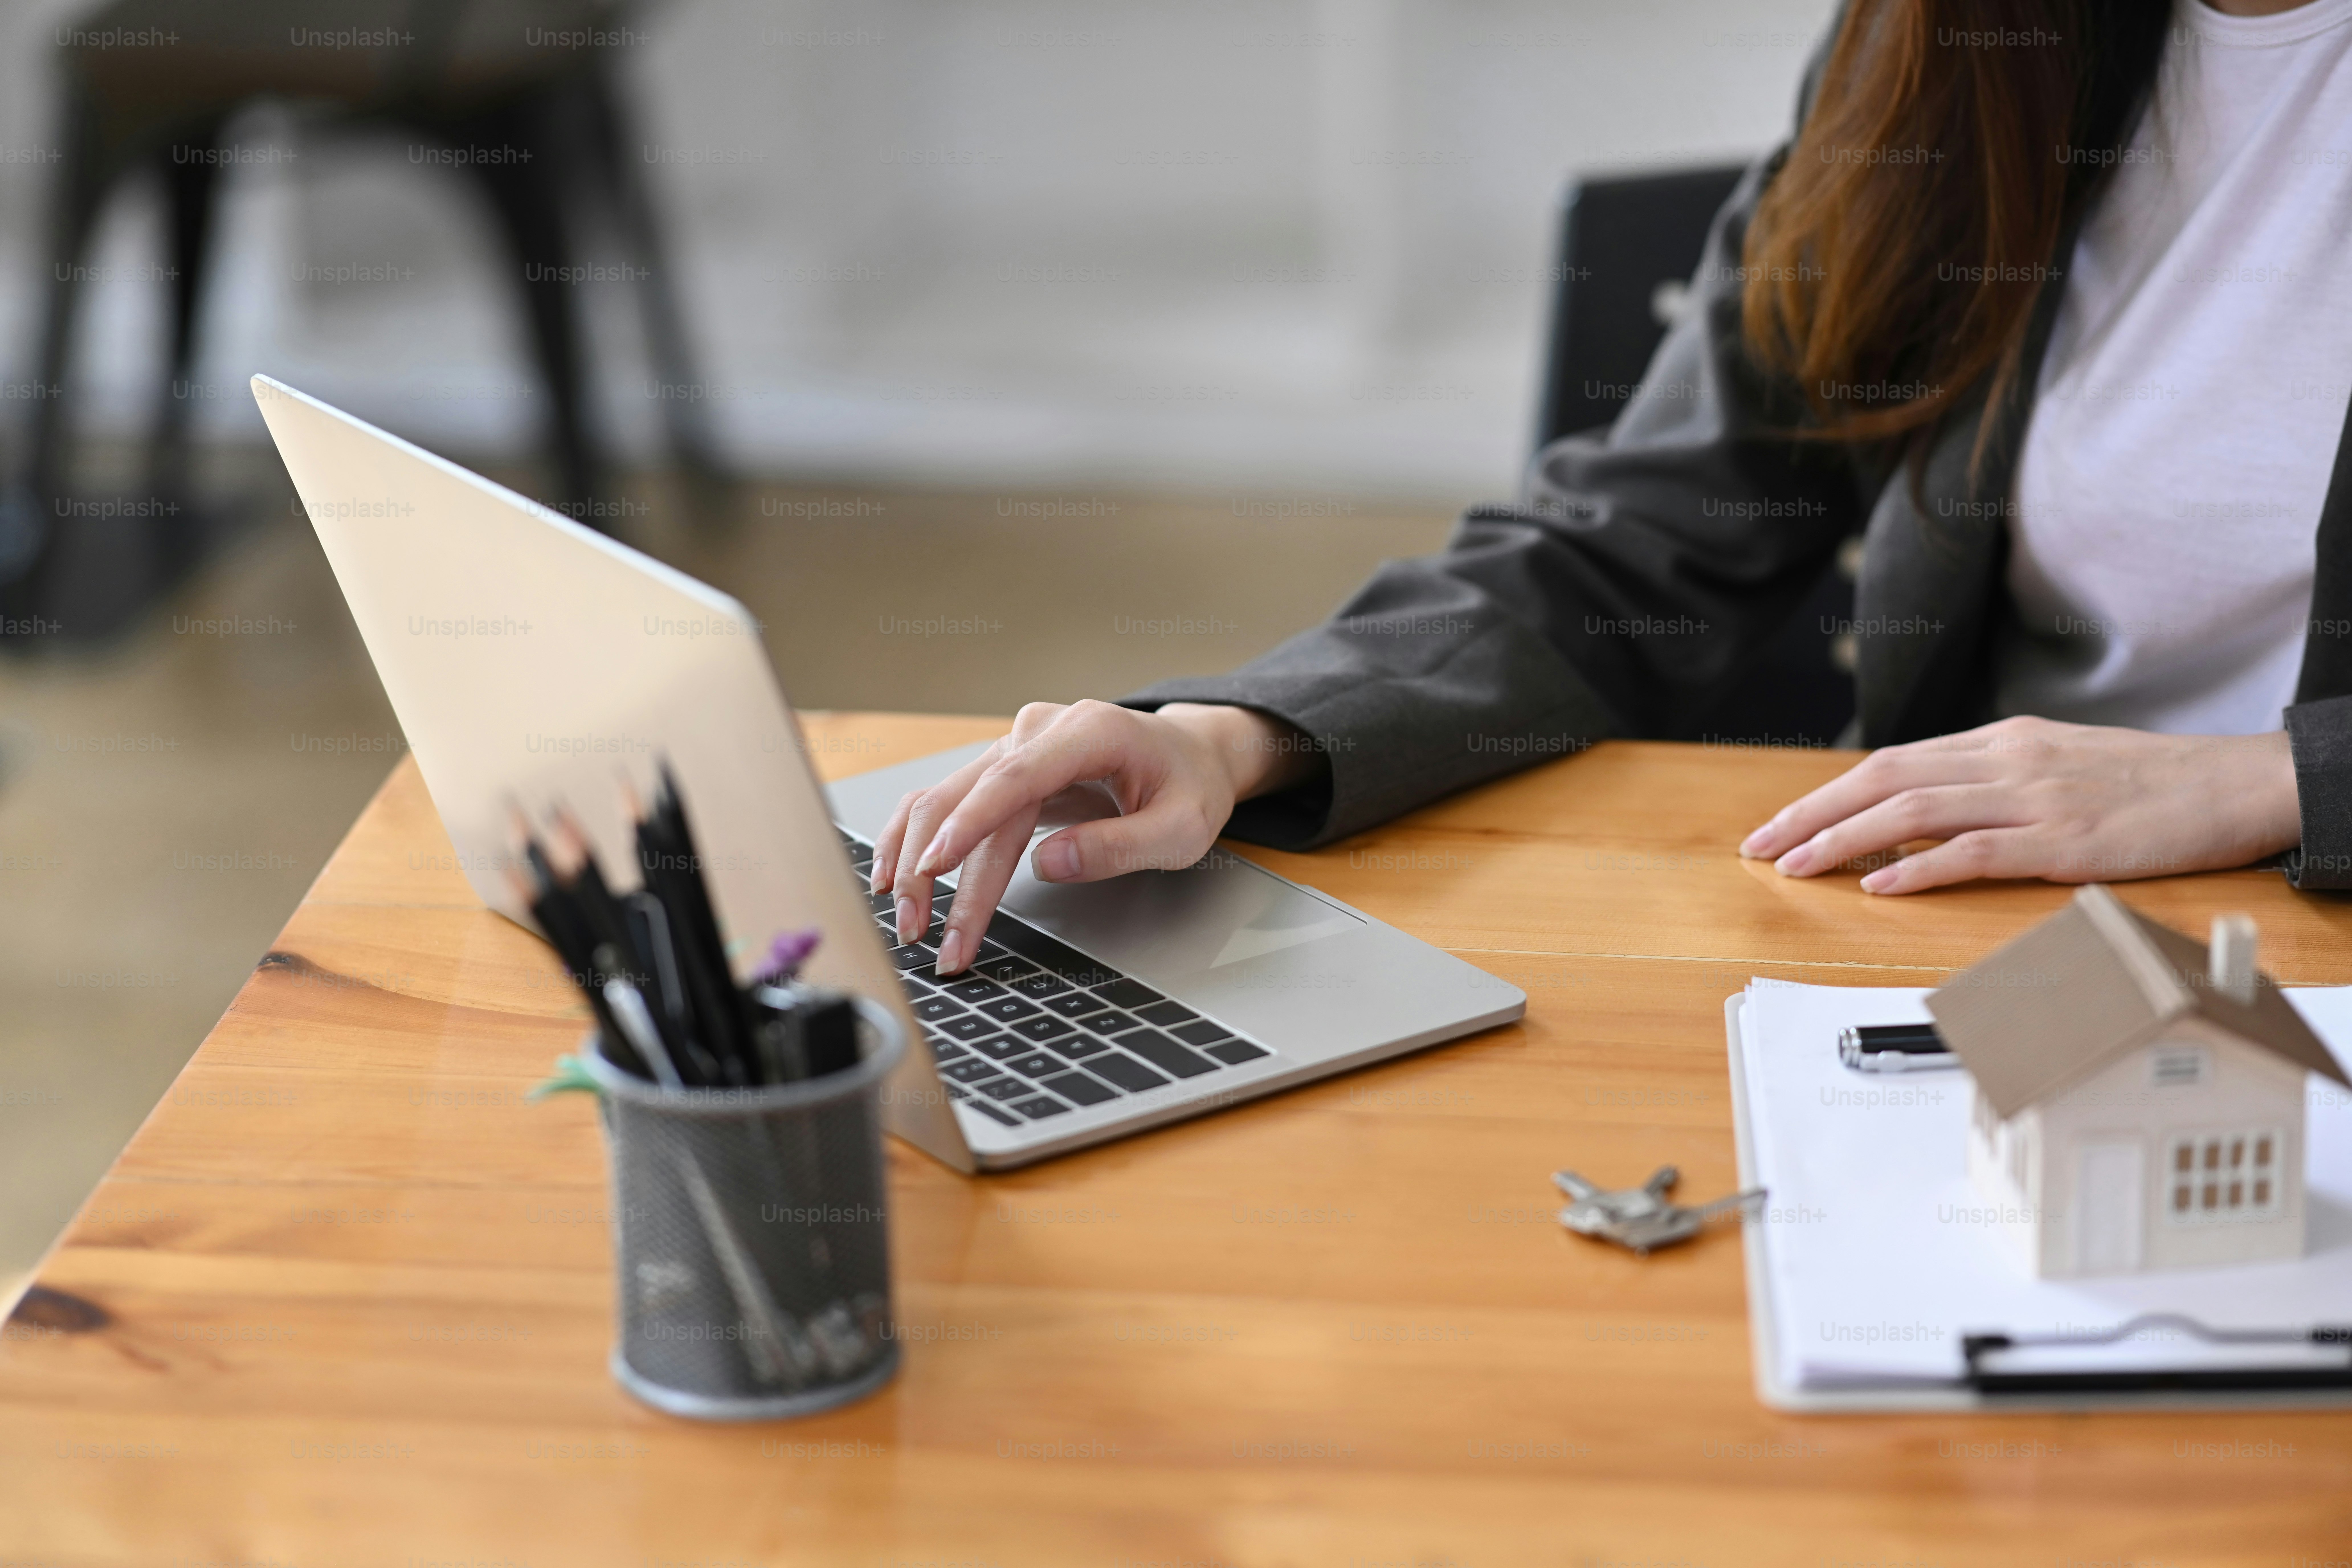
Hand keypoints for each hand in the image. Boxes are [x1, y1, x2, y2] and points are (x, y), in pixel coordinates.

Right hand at [869, 701, 1315, 972]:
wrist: (1190, 755)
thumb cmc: (1189, 788)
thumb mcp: (1182, 828)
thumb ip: (1119, 845)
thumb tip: (1049, 863)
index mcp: (1090, 733)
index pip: (1016, 778)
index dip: (971, 821)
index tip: (936, 865)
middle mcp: (1041, 730)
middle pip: (973, 799)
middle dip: (940, 871)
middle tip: (927, 934)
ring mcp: (1015, 745)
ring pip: (944, 798)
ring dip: (916, 858)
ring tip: (908, 920)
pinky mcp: (1002, 767)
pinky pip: (946, 798)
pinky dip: (914, 836)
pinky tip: (894, 873)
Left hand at [1737, 716, 2300, 893]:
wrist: (2228, 782)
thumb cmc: (2143, 783)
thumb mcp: (2052, 765)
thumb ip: (1987, 783)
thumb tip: (1921, 810)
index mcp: (1999, 743)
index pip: (1889, 764)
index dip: (1825, 795)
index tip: (1777, 826)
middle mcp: (2006, 762)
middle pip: (1883, 780)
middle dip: (1811, 815)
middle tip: (1758, 848)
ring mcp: (2034, 800)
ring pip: (1913, 811)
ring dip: (1845, 841)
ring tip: (1796, 867)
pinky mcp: (2064, 842)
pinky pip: (1974, 851)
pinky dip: (1919, 867)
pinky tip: (1878, 884)